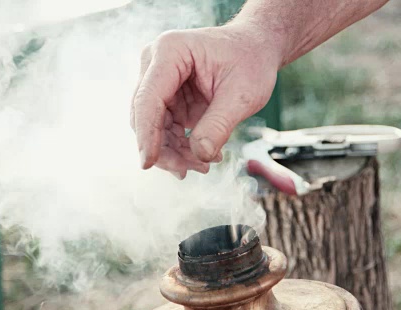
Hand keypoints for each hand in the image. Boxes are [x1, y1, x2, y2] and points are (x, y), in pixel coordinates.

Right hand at [131, 25, 279, 177]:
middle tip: (189, 170)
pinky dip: (180, 147)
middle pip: (145, 116)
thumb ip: (219, 124)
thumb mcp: (242, 95)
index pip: (148, 98)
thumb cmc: (251, 61)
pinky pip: (166, 129)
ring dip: (173, 152)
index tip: (149, 162)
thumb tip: (199, 155)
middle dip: (164, 148)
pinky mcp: (169, 98)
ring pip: (154, 127)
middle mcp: (156, 64)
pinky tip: (201, 158)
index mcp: (170, 51)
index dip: (146, 133)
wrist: (256, 49)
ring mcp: (160, 82)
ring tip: (203, 166)